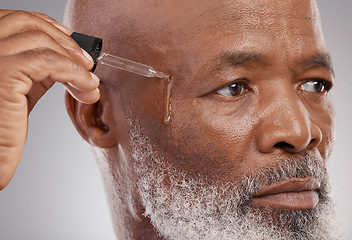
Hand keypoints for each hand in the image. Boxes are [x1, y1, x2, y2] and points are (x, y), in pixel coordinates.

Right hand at [0, 10, 99, 189]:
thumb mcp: (21, 89)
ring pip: (41, 40)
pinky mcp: (4, 73)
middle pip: (27, 24)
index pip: (16, 21)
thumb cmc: (4, 127)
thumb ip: (37, 71)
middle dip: (65, 43)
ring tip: (90, 80)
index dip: (48, 27)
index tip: (73, 46)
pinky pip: (49, 62)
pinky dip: (75, 73)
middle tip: (87, 64)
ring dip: (73, 59)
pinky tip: (86, 87)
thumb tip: (65, 61)